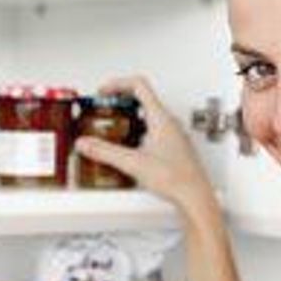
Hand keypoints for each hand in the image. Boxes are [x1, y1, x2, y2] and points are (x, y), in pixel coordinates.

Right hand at [74, 76, 216, 215]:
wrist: (194, 196)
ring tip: (112, 128)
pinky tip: (128, 148)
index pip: (138, 85)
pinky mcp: (173, 147)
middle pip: (142, 98)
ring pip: (147, 115)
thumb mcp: (133, 162)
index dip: (117, 84)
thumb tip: (86, 144)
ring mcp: (173, 134)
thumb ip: (105, 152)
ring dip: (128, 117)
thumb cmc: (176, 178)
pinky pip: (153, 130)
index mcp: (161, 118)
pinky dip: (137, 131)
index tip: (103, 93)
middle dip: (120, 100)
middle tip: (104, 109)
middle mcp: (169, 122)